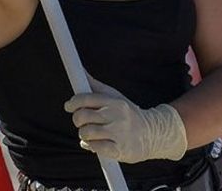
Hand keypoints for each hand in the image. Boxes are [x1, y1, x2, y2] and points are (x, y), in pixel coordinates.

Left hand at [64, 76, 186, 163]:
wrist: (153, 134)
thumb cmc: (127, 114)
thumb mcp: (114, 97)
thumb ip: (95, 86)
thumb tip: (80, 70)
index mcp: (114, 101)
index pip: (85, 98)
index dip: (73, 102)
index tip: (69, 106)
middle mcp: (117, 116)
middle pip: (82, 116)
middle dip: (77, 120)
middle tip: (81, 122)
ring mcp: (119, 133)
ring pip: (86, 132)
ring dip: (83, 135)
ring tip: (89, 134)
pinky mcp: (119, 150)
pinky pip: (95, 147)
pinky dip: (90, 146)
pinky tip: (95, 144)